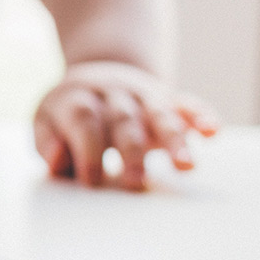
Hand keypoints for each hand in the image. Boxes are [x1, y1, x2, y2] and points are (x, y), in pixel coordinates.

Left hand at [33, 61, 218, 190]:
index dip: (87, 149)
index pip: (84, 120)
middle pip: (124, 120)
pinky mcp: (169, 100)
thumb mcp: (46, 121)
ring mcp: (144, 96)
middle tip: (134, 184)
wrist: (99, 76)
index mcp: (78, 98)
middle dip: (131, 152)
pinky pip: (188, 104)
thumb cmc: (69, 113)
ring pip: (160, 115)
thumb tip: (56, 162)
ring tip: (187, 166)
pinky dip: (202, 117)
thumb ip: (48, 142)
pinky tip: (213, 132)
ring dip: (174, 139)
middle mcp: (114, 95)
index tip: (91, 181)